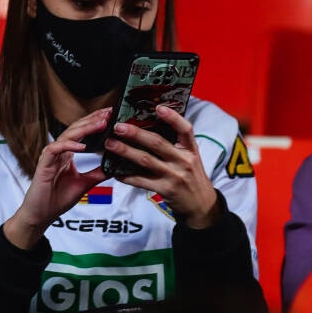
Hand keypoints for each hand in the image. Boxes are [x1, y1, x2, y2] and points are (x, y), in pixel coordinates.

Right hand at [4, 108, 110, 249]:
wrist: (41, 214)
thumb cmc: (57, 199)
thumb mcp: (85, 184)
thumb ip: (97, 173)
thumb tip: (114, 165)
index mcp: (67, 153)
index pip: (82, 132)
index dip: (95, 122)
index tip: (110, 115)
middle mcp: (59, 151)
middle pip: (76, 129)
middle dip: (92, 120)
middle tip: (108, 113)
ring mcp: (51, 156)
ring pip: (67, 136)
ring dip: (84, 129)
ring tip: (101, 124)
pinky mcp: (44, 163)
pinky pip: (56, 149)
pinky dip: (69, 146)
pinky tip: (83, 146)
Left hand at [103, 105, 217, 227]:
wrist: (201, 205)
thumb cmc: (191, 177)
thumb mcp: (190, 158)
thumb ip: (176, 144)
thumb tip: (151, 125)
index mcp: (190, 150)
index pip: (186, 129)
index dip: (173, 118)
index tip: (159, 107)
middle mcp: (183, 161)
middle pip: (158, 143)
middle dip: (136, 133)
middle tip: (118, 126)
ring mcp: (174, 176)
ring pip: (146, 160)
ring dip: (126, 151)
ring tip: (110, 144)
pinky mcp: (165, 190)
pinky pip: (141, 181)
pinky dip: (127, 176)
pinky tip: (115, 171)